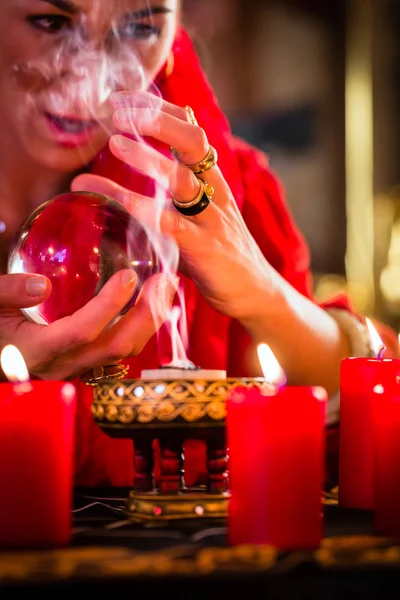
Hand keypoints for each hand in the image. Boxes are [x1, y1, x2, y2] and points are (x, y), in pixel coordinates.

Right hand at [0, 269, 177, 379]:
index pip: (81, 332)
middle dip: (146, 315)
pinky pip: (119, 353)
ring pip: (123, 353)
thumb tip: (41, 284)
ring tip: (165, 290)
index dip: (108, 306)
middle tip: (165, 281)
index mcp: (36, 351)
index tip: (128, 277)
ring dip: (149, 322)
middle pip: (115, 348)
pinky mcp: (84, 366)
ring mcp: (76, 369)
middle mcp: (62, 366)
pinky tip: (148, 305)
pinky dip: (139, 329)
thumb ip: (8, 293)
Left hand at [71, 91, 275, 321]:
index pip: (190, 129)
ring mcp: (212, 219)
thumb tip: (152, 159)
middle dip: (156, 120)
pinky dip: (142, 209)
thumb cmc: (220, 252)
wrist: (255, 292)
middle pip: (193, 140)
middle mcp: (215, 191)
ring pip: (183, 178)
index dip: (157, 108)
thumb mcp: (203, 211)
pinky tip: (115, 201)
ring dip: (148, 158)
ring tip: (114, 143)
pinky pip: (171, 224)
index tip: (121, 98)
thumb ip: (181, 183)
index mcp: (212, 179)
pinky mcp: (204, 248)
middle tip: (117, 111)